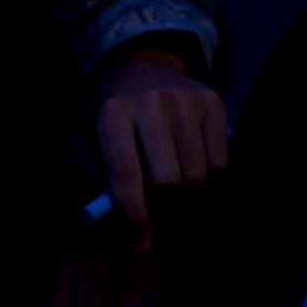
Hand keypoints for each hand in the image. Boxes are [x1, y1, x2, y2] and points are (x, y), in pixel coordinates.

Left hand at [93, 50, 228, 251]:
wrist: (142, 63)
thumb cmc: (111, 112)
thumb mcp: (86, 137)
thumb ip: (96, 178)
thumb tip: (115, 222)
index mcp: (112, 111)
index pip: (125, 170)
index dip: (133, 212)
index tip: (141, 242)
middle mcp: (151, 102)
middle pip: (168, 180)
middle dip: (164, 208)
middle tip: (160, 216)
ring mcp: (186, 100)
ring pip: (197, 175)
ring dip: (188, 195)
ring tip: (175, 188)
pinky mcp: (213, 101)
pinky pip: (221, 161)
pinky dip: (210, 177)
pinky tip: (193, 165)